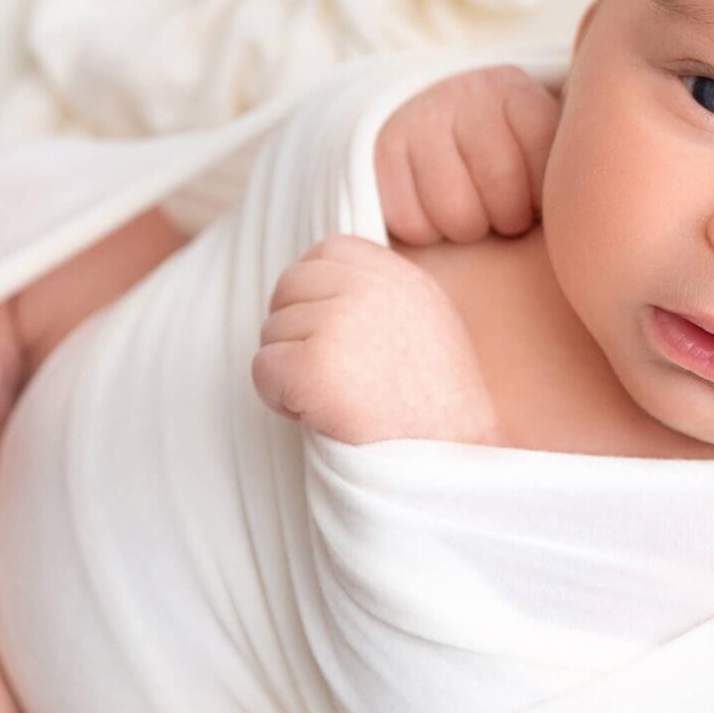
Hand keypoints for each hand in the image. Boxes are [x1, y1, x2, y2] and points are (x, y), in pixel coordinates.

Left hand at [251, 235, 503, 445]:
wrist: (450, 459)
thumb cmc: (436, 406)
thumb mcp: (425, 322)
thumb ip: (378, 293)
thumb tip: (318, 284)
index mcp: (396, 275)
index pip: (324, 253)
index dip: (315, 296)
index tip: (333, 337)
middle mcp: (368, 288)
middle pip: (288, 286)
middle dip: (295, 332)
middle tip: (331, 375)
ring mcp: (338, 322)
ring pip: (271, 332)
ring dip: (290, 371)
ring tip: (337, 400)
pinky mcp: (313, 366)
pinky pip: (263, 370)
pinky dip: (280, 400)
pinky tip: (321, 415)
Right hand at [374, 65, 560, 246]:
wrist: (416, 109)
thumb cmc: (497, 145)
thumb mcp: (538, 134)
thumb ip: (576, 150)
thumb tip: (635, 179)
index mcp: (515, 90)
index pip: (548, 175)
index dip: (541, 203)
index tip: (534, 198)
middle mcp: (466, 93)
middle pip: (506, 205)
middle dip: (505, 220)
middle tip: (497, 206)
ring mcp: (419, 119)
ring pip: (460, 220)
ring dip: (465, 228)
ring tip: (466, 205)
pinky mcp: (378, 150)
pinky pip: (413, 223)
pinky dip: (423, 229)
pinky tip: (429, 205)